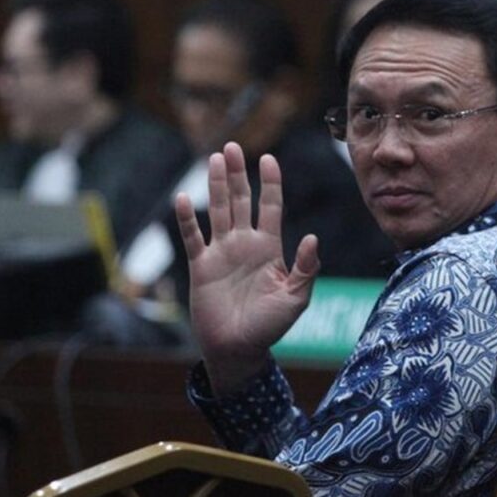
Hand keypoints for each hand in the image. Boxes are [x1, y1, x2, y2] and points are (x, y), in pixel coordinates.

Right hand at [175, 142, 319, 395]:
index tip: (268, 159)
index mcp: (269, 248)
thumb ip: (306, 269)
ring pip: (218, 211)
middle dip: (238, 174)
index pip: (271, 207)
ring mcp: (221, 253)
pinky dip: (187, 219)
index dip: (270, 183)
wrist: (238, 350)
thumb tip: (313, 238)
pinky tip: (183, 197)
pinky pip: (193, 237)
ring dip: (216, 186)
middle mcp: (244, 244)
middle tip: (232, 146)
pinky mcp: (201, 266)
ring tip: (214, 159)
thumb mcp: (296, 299)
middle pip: (241, 201)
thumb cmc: (269, 327)